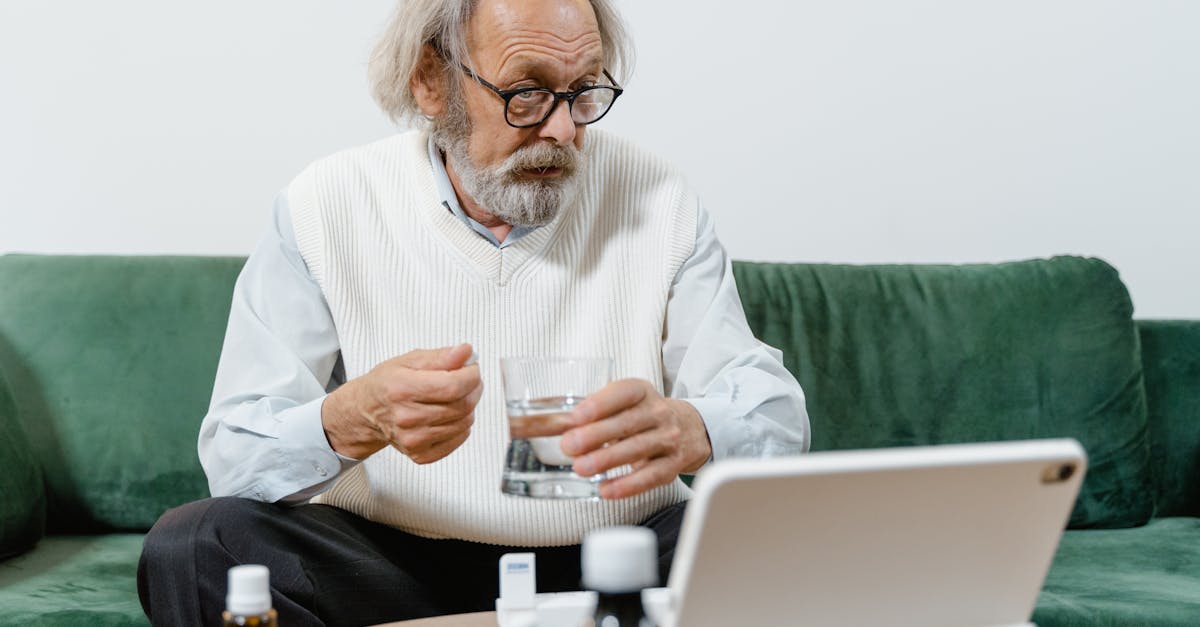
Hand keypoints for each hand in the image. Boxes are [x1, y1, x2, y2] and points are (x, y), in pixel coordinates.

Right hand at [322, 343, 481, 462]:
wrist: (366, 411)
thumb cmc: (387, 384)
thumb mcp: (410, 360)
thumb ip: (441, 356)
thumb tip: (465, 353)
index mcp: (401, 389)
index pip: (453, 385)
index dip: (471, 375)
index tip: (471, 368)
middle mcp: (406, 417)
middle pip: (462, 405)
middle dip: (473, 388)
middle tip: (468, 379)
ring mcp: (413, 439)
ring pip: (464, 422)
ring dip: (469, 405)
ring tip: (456, 395)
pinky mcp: (420, 454)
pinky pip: (459, 438)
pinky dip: (462, 424)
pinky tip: (450, 413)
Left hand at [560, 379, 711, 499]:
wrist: (689, 428)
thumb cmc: (643, 415)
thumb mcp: (623, 403)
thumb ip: (590, 413)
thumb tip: (544, 425)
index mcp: (641, 391)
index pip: (622, 393)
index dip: (599, 404)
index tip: (575, 416)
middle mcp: (658, 412)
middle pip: (627, 423)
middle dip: (596, 435)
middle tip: (569, 445)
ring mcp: (668, 439)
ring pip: (638, 449)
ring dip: (607, 460)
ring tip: (581, 468)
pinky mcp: (672, 465)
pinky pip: (651, 476)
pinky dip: (628, 485)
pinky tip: (607, 490)